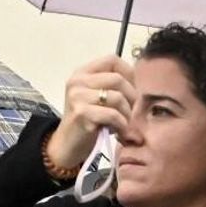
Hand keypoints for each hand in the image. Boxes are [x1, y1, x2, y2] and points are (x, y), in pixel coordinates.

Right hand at [45, 56, 137, 173]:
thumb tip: (139, 81)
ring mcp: (78, 97)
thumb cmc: (86, 122)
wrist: (67, 146)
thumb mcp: (95, 98)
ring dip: (127, 114)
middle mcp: (77, 81)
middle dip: (131, 96)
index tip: (132, 90)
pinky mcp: (82, 114)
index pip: (112, 60)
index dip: (128, 73)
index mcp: (82, 73)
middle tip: (130, 112)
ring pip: (118, 97)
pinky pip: (113, 115)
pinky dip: (121, 125)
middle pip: (118, 78)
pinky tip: (118, 132)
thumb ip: (111, 85)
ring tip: (123, 124)